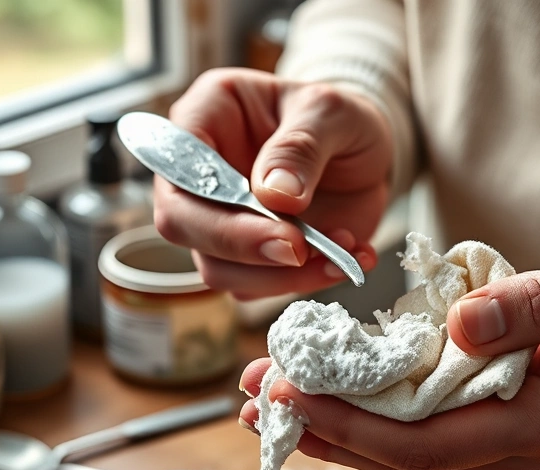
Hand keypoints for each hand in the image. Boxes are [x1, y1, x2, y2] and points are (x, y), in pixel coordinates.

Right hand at [154, 68, 390, 298]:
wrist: (364, 153)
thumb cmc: (336, 119)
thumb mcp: (331, 113)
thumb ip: (301, 147)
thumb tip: (275, 195)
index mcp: (207, 116)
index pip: (174, 161)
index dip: (210, 197)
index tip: (276, 215)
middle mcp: (199, 173)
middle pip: (183, 224)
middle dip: (245, 247)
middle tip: (302, 250)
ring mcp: (219, 219)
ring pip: (219, 268)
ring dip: (284, 274)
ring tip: (345, 248)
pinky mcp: (248, 256)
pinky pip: (260, 286)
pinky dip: (308, 282)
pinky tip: (347, 259)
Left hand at [238, 230, 539, 469]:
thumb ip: (535, 304)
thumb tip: (459, 326)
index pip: (426, 443)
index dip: (351, 422)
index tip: (289, 388)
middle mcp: (523, 444)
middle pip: (403, 457)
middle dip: (324, 428)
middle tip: (253, 399)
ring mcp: (512, 435)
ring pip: (406, 449)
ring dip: (336, 425)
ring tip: (269, 399)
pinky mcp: (503, 414)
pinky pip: (423, 428)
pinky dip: (370, 414)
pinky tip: (330, 394)